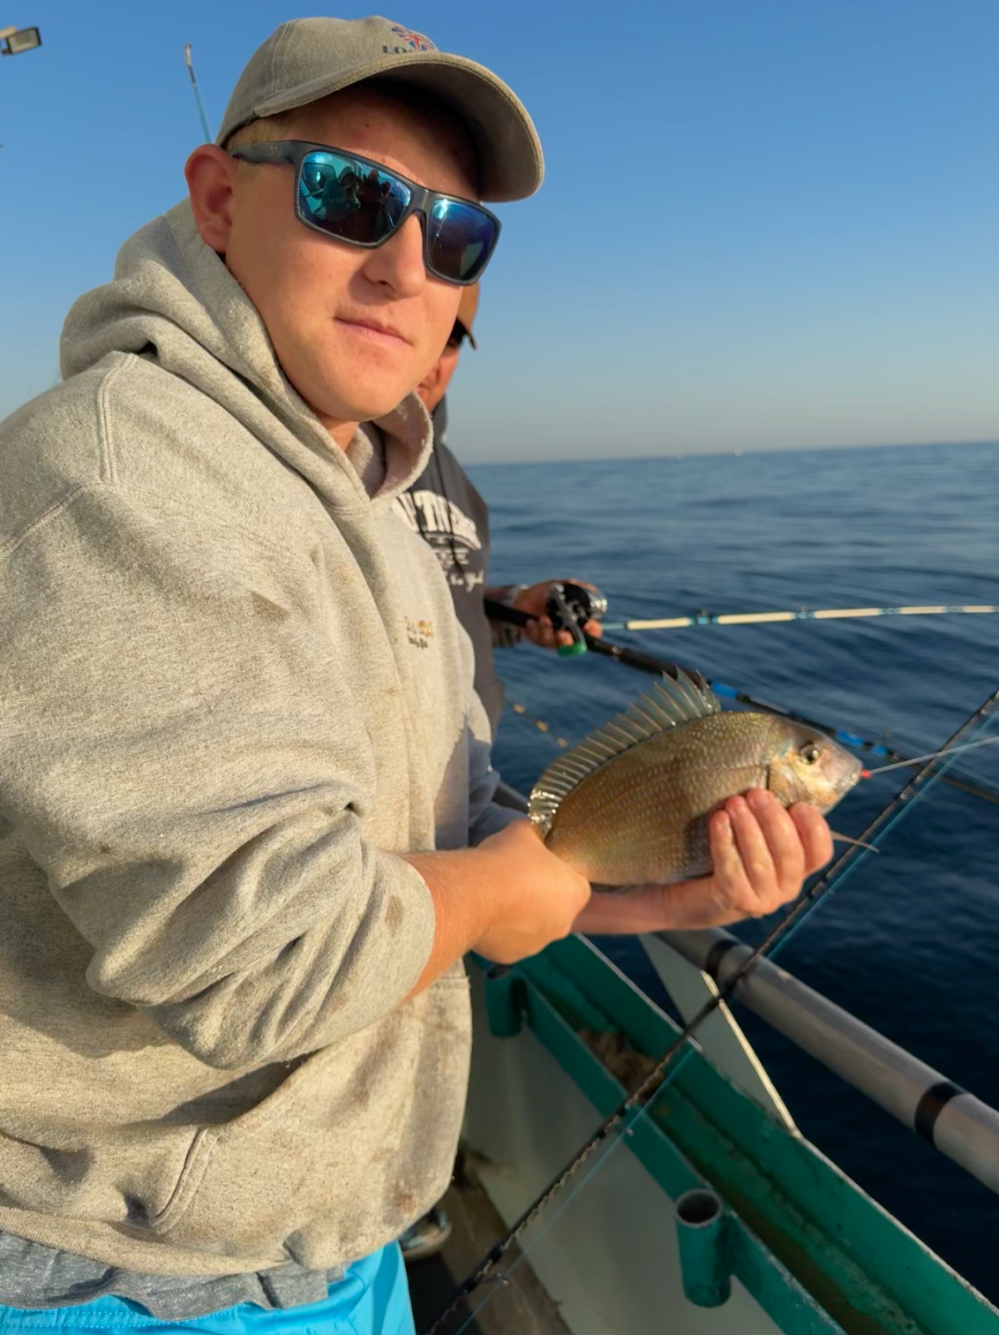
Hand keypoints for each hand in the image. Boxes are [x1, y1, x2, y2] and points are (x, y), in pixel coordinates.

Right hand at [472, 821, 591, 962]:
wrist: (473, 895)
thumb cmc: (507, 860)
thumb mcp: (524, 831)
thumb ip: (534, 836)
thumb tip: (530, 835)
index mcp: (576, 894)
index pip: (576, 882)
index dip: (557, 872)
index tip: (538, 865)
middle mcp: (564, 925)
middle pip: (555, 907)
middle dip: (539, 896)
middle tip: (516, 879)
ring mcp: (537, 945)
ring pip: (532, 927)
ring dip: (520, 915)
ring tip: (496, 897)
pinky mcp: (510, 956)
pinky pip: (509, 940)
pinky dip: (500, 930)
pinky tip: (485, 914)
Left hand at [511, 581, 604, 650]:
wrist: (523, 598)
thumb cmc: (545, 593)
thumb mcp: (558, 586)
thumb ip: (571, 586)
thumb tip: (580, 585)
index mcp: (577, 621)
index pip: (593, 631)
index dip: (593, 631)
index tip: (587, 625)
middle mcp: (567, 632)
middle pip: (574, 645)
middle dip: (567, 640)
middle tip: (562, 634)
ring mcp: (553, 638)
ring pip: (553, 643)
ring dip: (548, 632)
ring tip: (542, 619)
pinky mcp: (538, 639)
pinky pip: (538, 640)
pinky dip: (535, 630)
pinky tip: (530, 621)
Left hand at [573, 790, 832, 934]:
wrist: (657, 884)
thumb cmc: (697, 846)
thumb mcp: (731, 820)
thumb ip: (752, 800)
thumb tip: (759, 749)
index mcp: (787, 867)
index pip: (819, 853)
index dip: (814, 828)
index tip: (797, 802)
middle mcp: (779, 889)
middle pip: (795, 857)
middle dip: (775, 821)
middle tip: (752, 793)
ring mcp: (756, 902)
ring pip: (767, 868)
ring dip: (751, 832)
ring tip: (732, 804)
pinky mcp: (728, 905)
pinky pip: (735, 876)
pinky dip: (727, 847)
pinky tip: (717, 823)